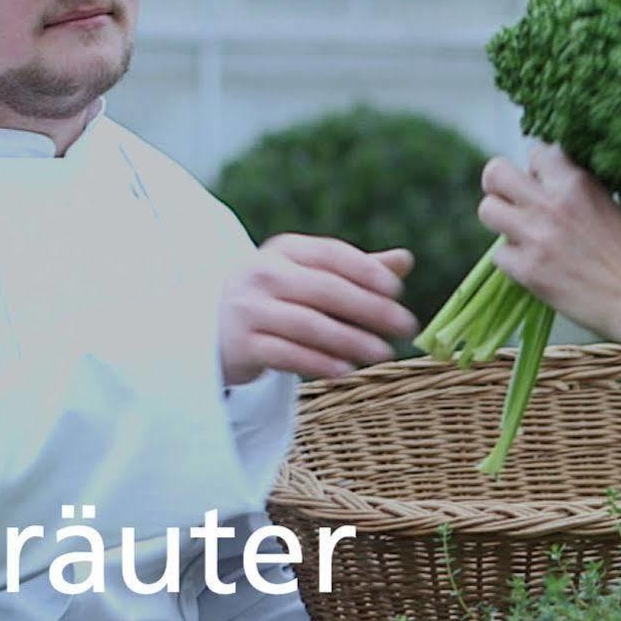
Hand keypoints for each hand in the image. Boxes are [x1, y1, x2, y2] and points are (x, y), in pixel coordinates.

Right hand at [219, 235, 417, 384]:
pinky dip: (319, 363)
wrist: (214, 326)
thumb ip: (355, 270)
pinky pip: (286, 354)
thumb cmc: (276, 298)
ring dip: (351, 340)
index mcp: (284, 250)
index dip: (366, 270)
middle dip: (370, 308)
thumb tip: (406, 260)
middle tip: (405, 326)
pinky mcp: (241, 344)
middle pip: (324, 289)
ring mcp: (248, 309)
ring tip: (383, 352)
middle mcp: (262, 273)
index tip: (397, 290)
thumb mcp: (309, 277)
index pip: (331, 254)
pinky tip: (347, 370)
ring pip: (308, 324)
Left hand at [477, 142, 620, 361]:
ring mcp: (535, 236)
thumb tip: (544, 185)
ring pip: (487, 210)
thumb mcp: (607, 203)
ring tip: (520, 234)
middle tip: (513, 203)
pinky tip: (532, 266)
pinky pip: (498, 254)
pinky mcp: (527, 270)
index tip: (543, 185)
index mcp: (575, 182)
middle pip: (494, 173)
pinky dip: (512, 261)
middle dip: (500, 186)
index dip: (536, 169)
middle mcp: (550, 203)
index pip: (535, 152)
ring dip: (501, 222)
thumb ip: (574, 190)